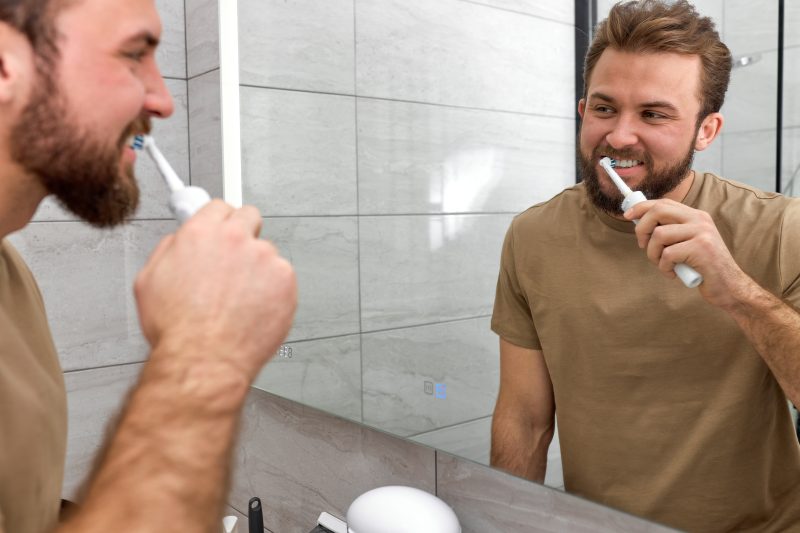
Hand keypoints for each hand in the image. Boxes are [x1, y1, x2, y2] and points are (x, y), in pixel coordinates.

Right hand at [133, 200, 296, 379]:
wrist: (203, 360)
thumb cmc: (178, 330)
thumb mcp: (149, 281)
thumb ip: (170, 250)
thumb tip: (180, 241)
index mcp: (201, 234)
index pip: (219, 207)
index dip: (220, 221)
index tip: (223, 229)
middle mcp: (236, 240)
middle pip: (249, 218)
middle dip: (243, 234)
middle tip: (236, 261)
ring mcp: (264, 259)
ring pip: (266, 253)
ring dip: (257, 269)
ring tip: (240, 300)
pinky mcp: (285, 280)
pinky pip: (282, 277)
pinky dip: (273, 291)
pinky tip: (255, 309)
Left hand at [624, 198, 751, 307]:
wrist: (729, 286)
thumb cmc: (703, 267)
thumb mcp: (688, 243)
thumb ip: (671, 232)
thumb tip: (641, 223)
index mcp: (696, 216)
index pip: (664, 202)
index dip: (642, 207)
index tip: (628, 216)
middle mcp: (700, 220)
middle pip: (658, 211)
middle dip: (642, 228)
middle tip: (642, 245)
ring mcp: (702, 233)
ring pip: (659, 235)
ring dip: (653, 254)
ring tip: (663, 265)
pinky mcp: (701, 248)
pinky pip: (667, 255)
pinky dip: (664, 268)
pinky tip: (674, 274)